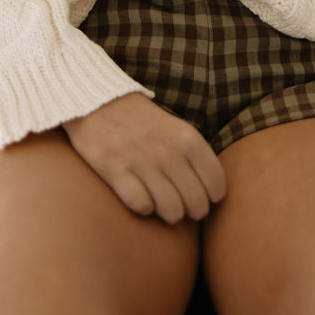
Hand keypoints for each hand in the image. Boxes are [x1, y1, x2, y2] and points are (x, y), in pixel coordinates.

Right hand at [62, 92, 226, 224]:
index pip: (216, 184)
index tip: (203, 195)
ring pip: (172, 210)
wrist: (98, 101)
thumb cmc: (143, 122)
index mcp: (188, 138)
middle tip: (181, 205)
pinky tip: (140, 197)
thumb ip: (195, 157)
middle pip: (196, 203)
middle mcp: (169, 150)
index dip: (211, 197)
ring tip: (161, 204)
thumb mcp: (177, 129)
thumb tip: (212, 193)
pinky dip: (143, 207)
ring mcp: (142, 161)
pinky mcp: (115, 169)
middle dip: (192, 211)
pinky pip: (141, 205)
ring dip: (168, 213)